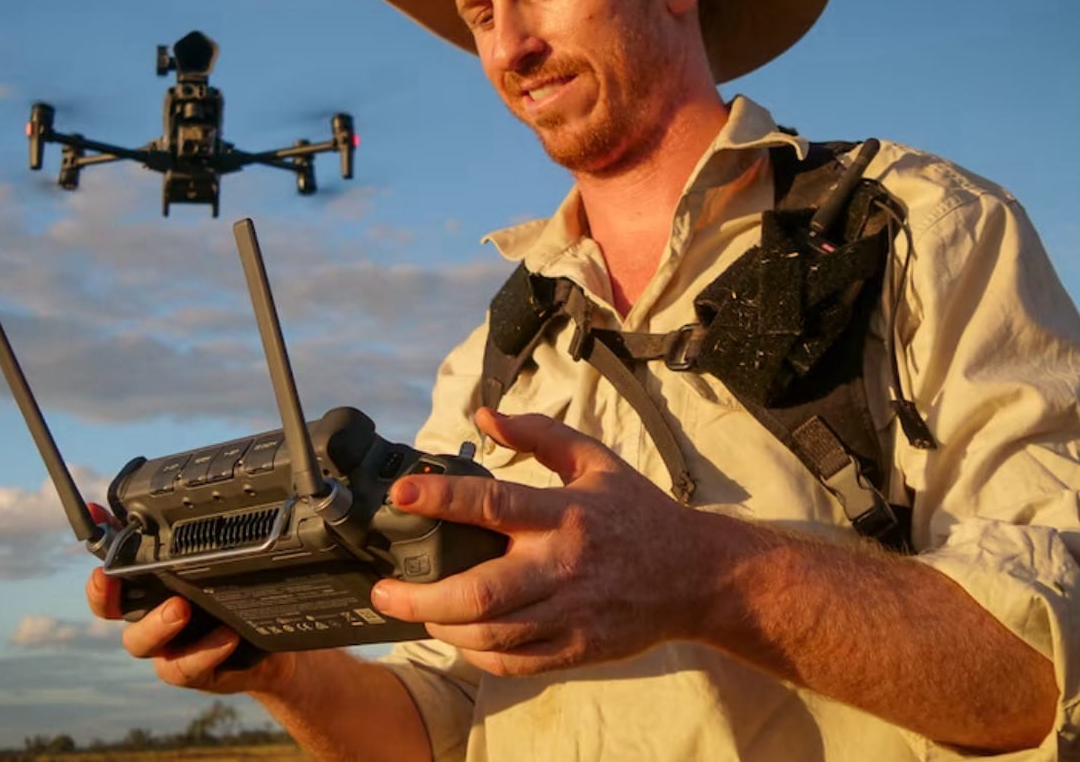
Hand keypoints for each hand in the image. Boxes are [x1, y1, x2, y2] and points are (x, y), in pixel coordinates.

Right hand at [83, 507, 295, 694]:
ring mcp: (167, 648)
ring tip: (181, 609)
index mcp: (148, 590)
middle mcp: (149, 618)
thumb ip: (186, 536)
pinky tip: (227, 637)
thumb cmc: (232, 593)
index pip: (108, 581)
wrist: (270, 646)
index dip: (96, 571)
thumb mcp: (215, 563)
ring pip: (142, 644)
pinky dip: (204, 652)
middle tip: (121, 577)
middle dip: (109, 597)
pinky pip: (185, 668)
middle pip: (113, 612)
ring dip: (158, 626)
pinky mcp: (191, 671)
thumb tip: (161, 505)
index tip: (98, 562)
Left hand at [370, 408, 704, 675]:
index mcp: (565, 513)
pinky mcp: (578, 649)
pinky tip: (458, 636)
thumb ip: (537, 435)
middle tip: (383, 591)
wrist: (695, 575)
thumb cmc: (637, 514)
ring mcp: (571, 614)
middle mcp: (564, 565)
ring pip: (491, 634)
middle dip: (422, 596)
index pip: (493, 503)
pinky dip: (477, 654)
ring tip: (414, 612)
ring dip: (442, 628)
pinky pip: (515, 662)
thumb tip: (485, 417)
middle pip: (482, 593)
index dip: (442, 498)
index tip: (401, 496)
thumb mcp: (594, 460)